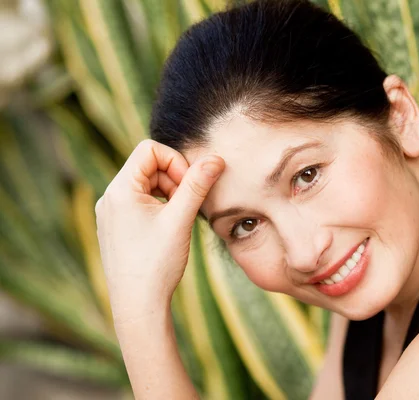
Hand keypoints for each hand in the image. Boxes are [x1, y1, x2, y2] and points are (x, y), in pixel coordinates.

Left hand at [95, 139, 223, 326]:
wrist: (138, 306)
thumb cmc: (157, 264)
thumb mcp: (180, 219)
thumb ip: (197, 185)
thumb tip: (215, 159)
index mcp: (120, 190)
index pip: (149, 149)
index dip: (175, 161)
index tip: (190, 186)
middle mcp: (110, 197)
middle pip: (148, 166)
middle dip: (174, 178)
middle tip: (188, 205)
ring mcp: (111, 213)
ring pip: (146, 184)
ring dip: (169, 192)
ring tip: (180, 217)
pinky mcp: (116, 227)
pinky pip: (140, 202)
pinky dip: (160, 206)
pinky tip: (170, 227)